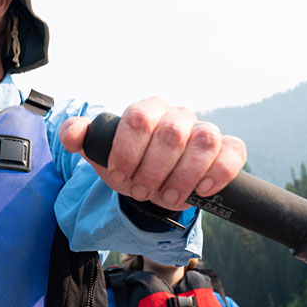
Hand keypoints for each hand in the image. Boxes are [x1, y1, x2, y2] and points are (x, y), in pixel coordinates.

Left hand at [59, 96, 246, 210]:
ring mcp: (204, 131)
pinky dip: (217, 173)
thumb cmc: (128, 163)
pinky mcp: (228, 149)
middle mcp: (178, 115)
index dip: (127, 151)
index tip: (119, 175)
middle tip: (141, 191)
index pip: (139, 118)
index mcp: (147, 111)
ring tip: (168, 196)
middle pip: (172, 133)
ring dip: (183, 176)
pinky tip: (201, 190)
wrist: (153, 182)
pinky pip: (232, 152)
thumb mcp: (100, 152)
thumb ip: (80, 137)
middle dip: (153, 170)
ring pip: (204, 141)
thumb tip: (73, 134)